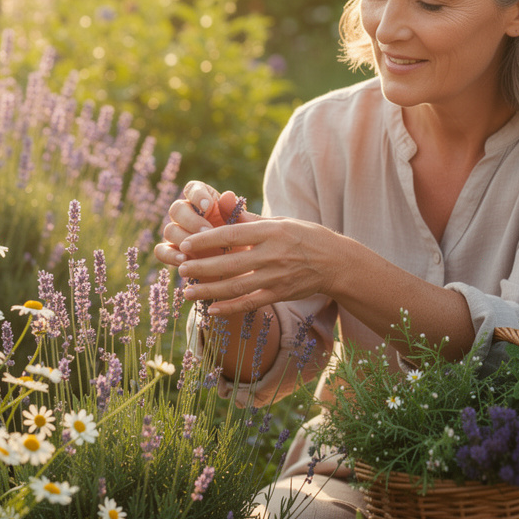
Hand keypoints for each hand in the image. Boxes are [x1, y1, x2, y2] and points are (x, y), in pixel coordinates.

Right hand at [153, 181, 247, 267]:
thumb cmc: (242, 239)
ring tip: (198, 248)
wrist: (239, 265)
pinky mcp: (172, 252)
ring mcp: (178, 233)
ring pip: (169, 230)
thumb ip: (234, 210)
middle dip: (191, 220)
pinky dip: (170, 255)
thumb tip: (228, 195)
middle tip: (207, 231)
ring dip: (183, 238)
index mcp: (203, 200)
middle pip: (177, 209)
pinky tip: (183, 260)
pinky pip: (161, 251)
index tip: (208, 205)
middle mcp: (187, 214)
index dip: (197, 195)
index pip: (192, 189)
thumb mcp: (243, 225)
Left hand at [176, 216, 341, 315]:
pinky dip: (230, 308)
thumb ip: (252, 220)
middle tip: (181, 269)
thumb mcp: (282, 221)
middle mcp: (272, 254)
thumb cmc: (306, 236)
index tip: (185, 244)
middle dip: (202, 268)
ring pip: (236, 287)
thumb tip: (224, 208)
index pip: (232, 235)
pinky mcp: (281, 294)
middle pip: (230, 264)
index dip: (206, 240)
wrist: (336, 262)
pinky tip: (212, 310)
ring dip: (209, 291)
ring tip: (188, 291)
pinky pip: (251, 303)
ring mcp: (276, 277)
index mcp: (271, 232)